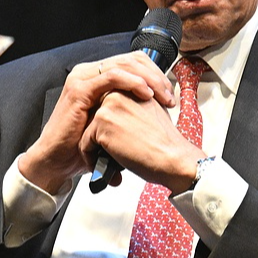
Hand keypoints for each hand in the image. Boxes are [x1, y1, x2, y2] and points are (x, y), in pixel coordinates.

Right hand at [18, 51, 175, 194]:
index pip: (133, 62)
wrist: (58, 161)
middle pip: (132, 59)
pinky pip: (111, 77)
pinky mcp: (79, 90)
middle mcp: (90, 72)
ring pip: (124, 65)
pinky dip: (132, 82)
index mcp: (98, 75)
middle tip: (170, 95)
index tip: (170, 93)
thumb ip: (129, 108)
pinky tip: (146, 93)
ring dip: (149, 78)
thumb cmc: (84, 144)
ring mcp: (83, 78)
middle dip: (156, 75)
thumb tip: (157, 106)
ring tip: (163, 95)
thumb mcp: (112, 121)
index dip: (155, 73)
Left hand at [81, 89, 206, 193]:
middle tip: (113, 155)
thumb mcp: (152, 112)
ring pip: (87, 131)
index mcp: (130, 88)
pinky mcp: (101, 123)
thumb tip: (121, 117)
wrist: (173, 157)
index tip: (118, 145)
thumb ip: (134, 107)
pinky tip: (107, 168)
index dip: (110, 130)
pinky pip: (84, 144)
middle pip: (94, 118)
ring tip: (109, 163)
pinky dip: (92, 159)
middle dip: (100, 138)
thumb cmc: (167, 141)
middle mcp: (117, 92)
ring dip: (95, 149)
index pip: (106, 108)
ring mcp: (108, 106)